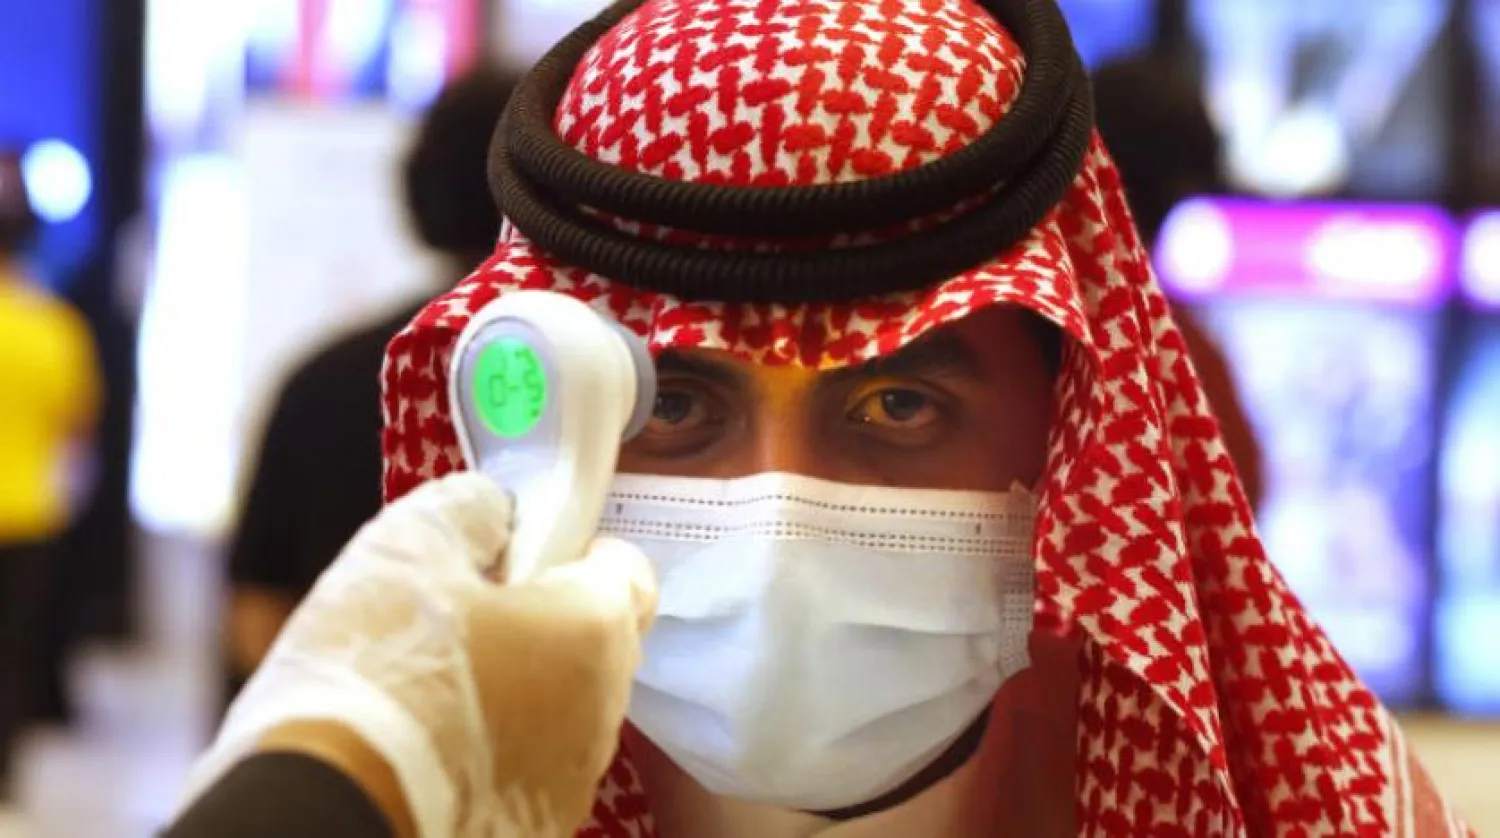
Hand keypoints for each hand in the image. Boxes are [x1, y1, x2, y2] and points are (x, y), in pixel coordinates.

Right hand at [179, 473, 657, 837]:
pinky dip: (496, 747)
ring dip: (520, 686)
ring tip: (435, 682)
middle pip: (598, 642)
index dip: (578, 549)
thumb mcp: (406, 550)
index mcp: (592, 629)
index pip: (630, 569)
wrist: (330, 815)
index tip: (522, 551)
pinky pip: (530, 768)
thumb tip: (495, 512)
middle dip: (546, 618)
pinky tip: (431, 740)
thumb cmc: (375, 672)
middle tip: (466, 612)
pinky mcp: (535, 827)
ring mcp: (572, 779)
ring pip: (565, 710)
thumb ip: (469, 511)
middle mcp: (603, 710)